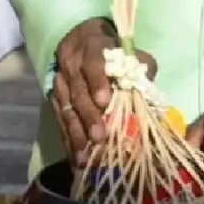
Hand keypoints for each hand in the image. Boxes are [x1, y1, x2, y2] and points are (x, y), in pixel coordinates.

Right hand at [51, 17, 155, 165]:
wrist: (84, 45)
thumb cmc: (115, 55)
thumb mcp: (132, 54)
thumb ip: (142, 70)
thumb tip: (148, 94)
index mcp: (92, 50)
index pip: (93, 64)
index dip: (97, 82)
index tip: (104, 101)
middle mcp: (72, 65)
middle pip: (78, 92)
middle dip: (88, 116)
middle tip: (99, 137)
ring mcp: (61, 83)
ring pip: (66, 109)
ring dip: (76, 134)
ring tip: (85, 156)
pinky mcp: (56, 100)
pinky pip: (60, 122)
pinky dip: (68, 141)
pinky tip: (76, 158)